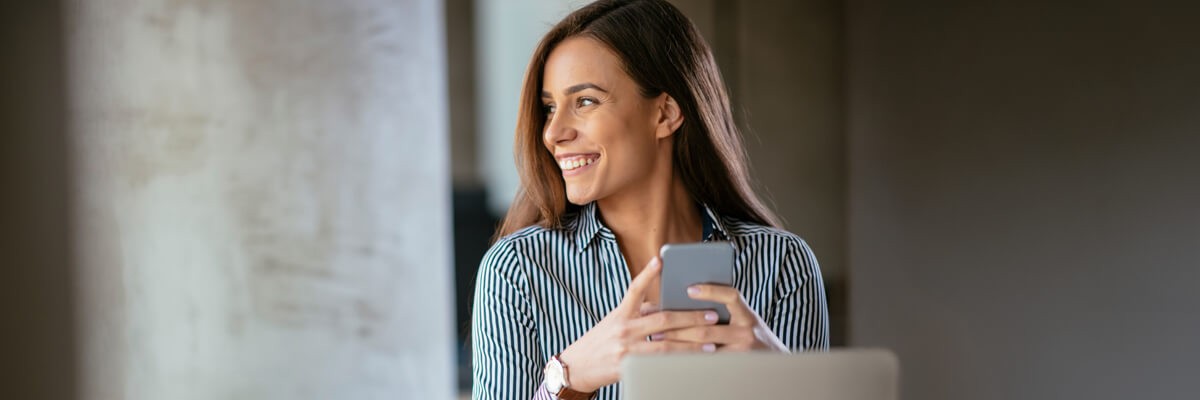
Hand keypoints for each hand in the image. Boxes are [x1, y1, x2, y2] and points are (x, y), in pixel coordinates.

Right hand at [557, 257, 719, 391]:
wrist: (577, 367)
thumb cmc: (599, 341)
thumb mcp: (614, 321)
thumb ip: (637, 313)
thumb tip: (664, 305)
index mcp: (620, 314)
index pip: (634, 290)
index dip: (647, 274)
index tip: (660, 260)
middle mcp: (624, 329)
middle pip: (662, 320)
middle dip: (690, 317)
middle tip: (712, 315)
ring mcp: (627, 350)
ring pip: (666, 345)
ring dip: (692, 344)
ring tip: (712, 342)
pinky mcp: (630, 369)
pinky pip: (661, 365)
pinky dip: (680, 362)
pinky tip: (696, 362)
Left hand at [656, 284, 789, 352]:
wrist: (773, 362)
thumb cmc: (748, 336)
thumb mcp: (741, 319)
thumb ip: (721, 308)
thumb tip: (683, 295)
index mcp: (746, 314)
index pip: (731, 296)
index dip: (711, 291)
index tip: (689, 289)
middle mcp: (747, 330)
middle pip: (708, 326)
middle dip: (679, 324)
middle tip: (657, 320)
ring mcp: (742, 350)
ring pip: (704, 345)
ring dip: (677, 340)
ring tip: (657, 337)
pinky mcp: (733, 365)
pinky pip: (705, 360)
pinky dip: (686, 355)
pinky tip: (670, 352)